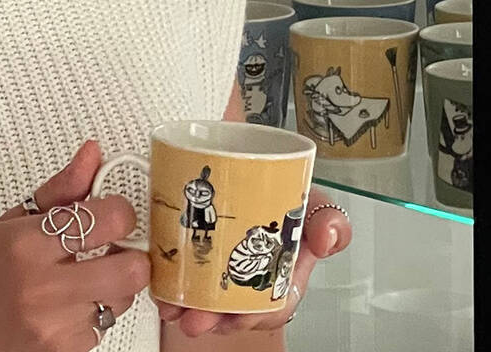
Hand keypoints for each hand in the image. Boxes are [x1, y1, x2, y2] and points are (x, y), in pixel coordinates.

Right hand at [0, 141, 147, 351]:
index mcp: (28, 245)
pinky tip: (68, 306)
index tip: (112, 212)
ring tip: (83, 278)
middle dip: (131, 254)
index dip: (121, 212)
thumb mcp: (9, 223)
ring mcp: (54, 326)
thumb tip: (92, 155)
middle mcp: (43, 287)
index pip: (109, 219)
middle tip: (114, 248)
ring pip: (124, 299)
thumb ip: (60, 190)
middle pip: (132, 268)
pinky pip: (105, 327)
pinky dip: (94, 314)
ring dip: (113, 285)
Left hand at [156, 188, 352, 337]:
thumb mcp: (312, 202)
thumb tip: (325, 239)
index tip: (238, 317)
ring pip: (207, 304)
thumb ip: (328, 218)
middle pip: (235, 312)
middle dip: (215, 319)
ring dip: (189, 311)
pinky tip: (163, 291)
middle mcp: (252, 281)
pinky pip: (185, 285)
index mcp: (282, 276)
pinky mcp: (198, 264)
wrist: (251, 170)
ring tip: (173, 309)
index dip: (254, 316)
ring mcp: (224, 274)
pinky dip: (172, 290)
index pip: (273, 307)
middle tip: (197, 318)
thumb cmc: (285, 195)